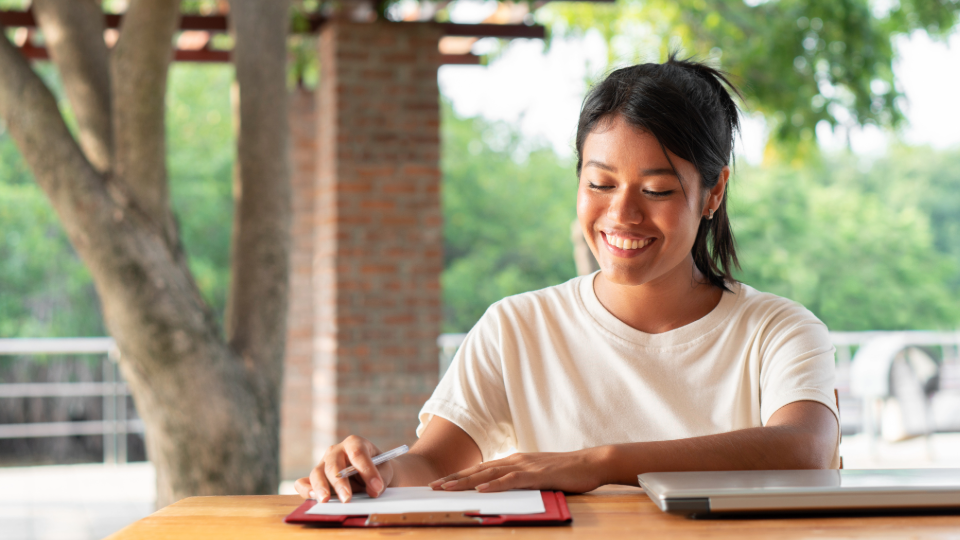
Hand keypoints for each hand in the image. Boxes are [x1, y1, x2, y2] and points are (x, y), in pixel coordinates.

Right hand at [293, 435, 394, 502]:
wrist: (372, 473)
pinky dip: (305, 489)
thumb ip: (381, 479)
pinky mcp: (316, 478)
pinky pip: (304, 482)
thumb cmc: (378, 469)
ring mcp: (324, 463)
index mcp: (355, 443)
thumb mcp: (385, 470)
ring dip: (320, 487)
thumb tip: (373, 491)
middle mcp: (336, 451)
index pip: (358, 453)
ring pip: (317, 473)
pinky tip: (311, 497)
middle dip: (340, 482)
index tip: (376, 487)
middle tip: (346, 498)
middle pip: (334, 464)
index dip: (367, 471)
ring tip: (325, 500)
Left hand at [427, 448, 607, 493]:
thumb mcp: (538, 476)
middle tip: (433, 486)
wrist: (591, 463)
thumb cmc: (566, 472)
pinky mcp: (536, 474)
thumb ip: (520, 480)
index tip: (441, 482)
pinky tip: (480, 489)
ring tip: (447, 488)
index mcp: (515, 461)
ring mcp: (525, 466)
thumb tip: (502, 489)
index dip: (460, 475)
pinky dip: (494, 484)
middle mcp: (516, 460)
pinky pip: (511, 480)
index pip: (482, 469)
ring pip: (489, 473)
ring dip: (466, 480)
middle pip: (479, 470)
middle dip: (454, 478)